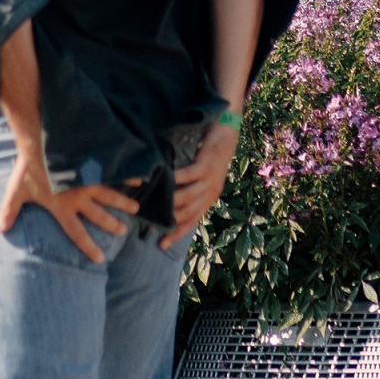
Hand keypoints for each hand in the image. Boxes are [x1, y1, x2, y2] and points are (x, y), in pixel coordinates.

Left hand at [0, 142, 137, 260]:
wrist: (40, 140)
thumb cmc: (27, 167)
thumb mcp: (16, 191)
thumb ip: (9, 211)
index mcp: (62, 207)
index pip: (77, 233)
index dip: (89, 247)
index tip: (101, 258)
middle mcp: (79, 198)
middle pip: (99, 216)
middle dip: (112, 224)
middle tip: (124, 231)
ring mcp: (89, 181)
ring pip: (111, 195)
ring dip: (123, 202)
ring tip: (135, 208)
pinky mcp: (94, 165)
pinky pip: (114, 172)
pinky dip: (128, 175)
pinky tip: (139, 177)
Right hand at [160, 120, 238, 249]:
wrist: (227, 134)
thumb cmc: (210, 154)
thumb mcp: (202, 176)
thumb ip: (189, 188)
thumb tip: (167, 199)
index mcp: (209, 198)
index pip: (192, 221)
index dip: (177, 234)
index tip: (161, 244)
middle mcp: (210, 193)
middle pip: (189, 214)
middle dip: (172, 223)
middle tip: (151, 227)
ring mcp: (209, 181)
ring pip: (188, 197)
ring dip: (171, 203)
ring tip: (153, 206)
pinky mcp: (206, 166)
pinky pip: (188, 176)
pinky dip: (175, 179)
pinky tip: (163, 180)